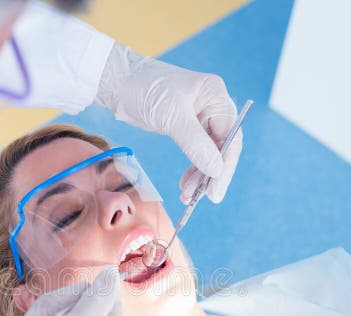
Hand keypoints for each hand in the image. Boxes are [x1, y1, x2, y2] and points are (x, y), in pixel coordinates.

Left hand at [96, 43, 242, 203]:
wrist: (119, 82)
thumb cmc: (145, 90)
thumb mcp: (171, 117)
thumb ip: (195, 144)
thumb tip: (216, 170)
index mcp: (215, 95)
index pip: (230, 136)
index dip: (225, 166)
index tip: (215, 191)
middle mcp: (212, 105)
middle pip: (223, 146)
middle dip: (212, 173)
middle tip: (199, 197)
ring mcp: (200, 116)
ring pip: (209, 152)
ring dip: (200, 175)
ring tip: (187, 194)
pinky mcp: (186, 126)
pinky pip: (197, 152)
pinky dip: (192, 169)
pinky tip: (185, 183)